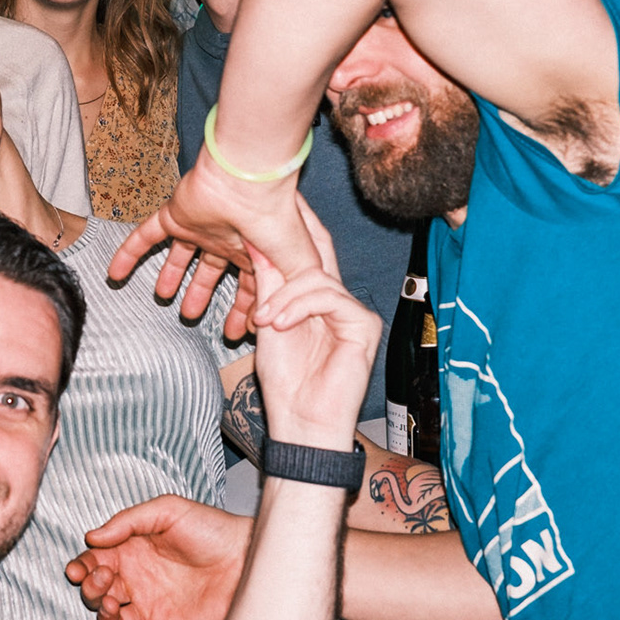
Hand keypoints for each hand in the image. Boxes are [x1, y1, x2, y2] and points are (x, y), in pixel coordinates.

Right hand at [64, 496, 250, 619]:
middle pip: (98, 593)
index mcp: (132, 551)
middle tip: (103, 581)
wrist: (247, 559)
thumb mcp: (167, 510)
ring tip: (111, 606)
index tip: (78, 570)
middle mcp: (138, 582)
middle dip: (91, 590)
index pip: (95, 562)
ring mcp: (151, 608)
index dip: (82, 568)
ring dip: (102, 618)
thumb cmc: (212, 529)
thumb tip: (92, 537)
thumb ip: (127, 520)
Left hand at [108, 153, 322, 339]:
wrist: (249, 183)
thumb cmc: (276, 222)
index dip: (242, 310)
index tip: (237, 332)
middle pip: (210, 271)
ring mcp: (199, 225)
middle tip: (190, 318)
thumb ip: (288, 297)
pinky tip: (115, 274)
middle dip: (201, 295)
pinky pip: (144, 236)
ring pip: (180, 254)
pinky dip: (128, 254)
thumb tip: (271, 323)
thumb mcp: (297, 269)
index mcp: (255, 251)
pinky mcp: (174, 215)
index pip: (247, 286)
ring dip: (170, 275)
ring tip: (162, 297)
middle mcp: (226, 237)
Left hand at [247, 217, 379, 449]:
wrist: (301, 422)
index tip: (275, 197)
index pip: (305, 252)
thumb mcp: (267, 322)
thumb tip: (256, 240)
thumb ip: (266, 284)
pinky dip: (299, 308)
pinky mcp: (364, 324)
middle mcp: (336, 299)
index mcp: (312, 298)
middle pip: (322, 250)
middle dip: (300, 226)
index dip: (294, 224)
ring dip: (283, 295)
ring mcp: (352, 310)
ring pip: (317, 277)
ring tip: (264, 319)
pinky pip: (329, 298)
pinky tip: (279, 324)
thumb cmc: (284, 381)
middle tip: (282, 202)